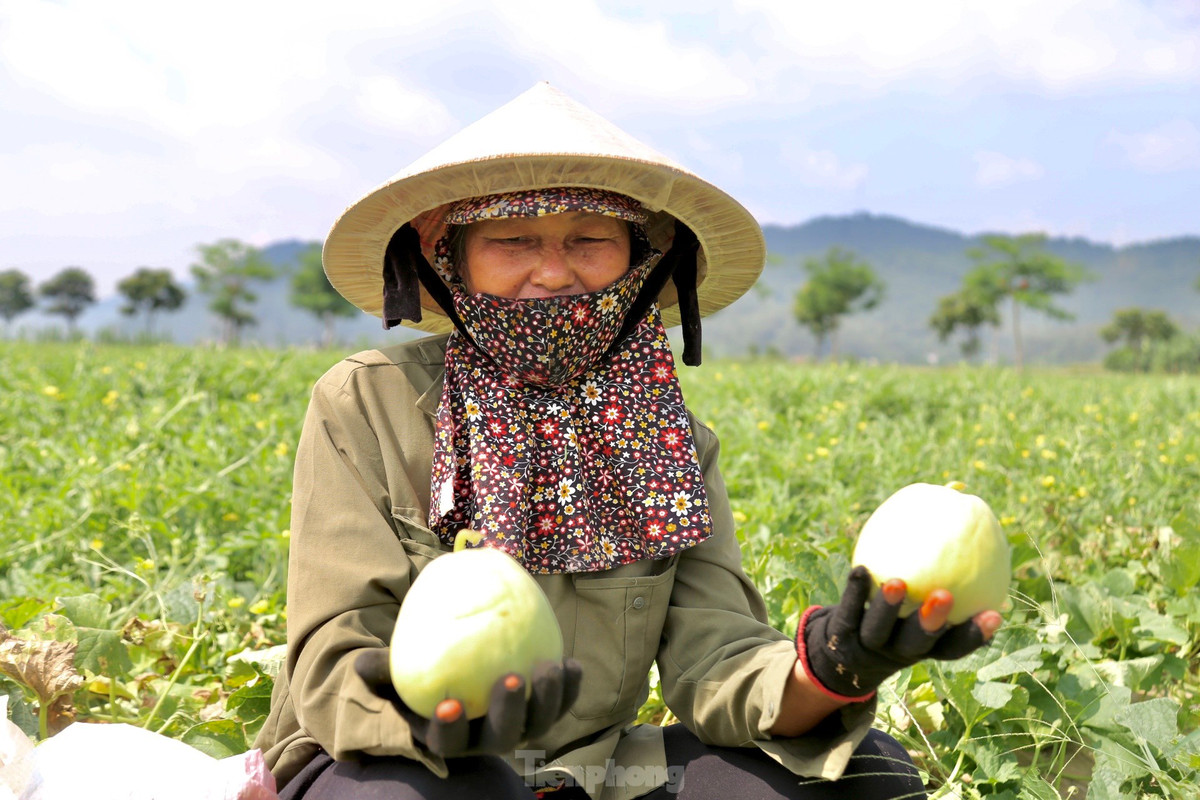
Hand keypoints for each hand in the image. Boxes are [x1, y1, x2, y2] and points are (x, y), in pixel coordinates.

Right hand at [354, 649, 582, 756]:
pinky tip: (572, 663)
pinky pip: (561, 704)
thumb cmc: (419, 679)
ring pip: (538, 724)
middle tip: (512, 679)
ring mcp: (518, 727)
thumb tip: (362, 663)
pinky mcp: (542, 711)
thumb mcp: (396, 676)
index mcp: (448, 736)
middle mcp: (485, 740)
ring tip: (550, 667)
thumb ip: (382, 672)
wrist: (454, 676)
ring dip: (548, 699)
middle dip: (510, 712)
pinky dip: (570, 688)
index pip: (447, 742)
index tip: (449, 704)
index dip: (450, 728)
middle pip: (503, 738)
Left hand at [796, 566, 1001, 701]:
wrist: (845, 650)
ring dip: (888, 608)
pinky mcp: (842, 631)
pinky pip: (849, 610)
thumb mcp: (918, 609)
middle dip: (932, 623)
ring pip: (879, 630)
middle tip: (945, 595)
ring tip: (897, 583)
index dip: (974, 635)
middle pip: (917, 643)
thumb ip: (943, 582)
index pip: (954, 647)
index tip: (995, 614)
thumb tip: (973, 540)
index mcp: (924, 647)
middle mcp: (898, 650)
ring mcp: (869, 643)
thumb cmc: (896, 619)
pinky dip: (855, 591)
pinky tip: (861, 569)